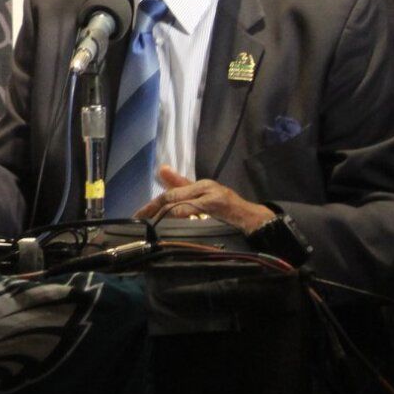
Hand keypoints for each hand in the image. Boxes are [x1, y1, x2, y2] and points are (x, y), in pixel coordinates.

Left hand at [134, 165, 274, 234]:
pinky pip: (195, 209)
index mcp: (200, 185)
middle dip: (153, 209)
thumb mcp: (205, 197)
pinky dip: (181, 215)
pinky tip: (172, 222)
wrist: (256, 220)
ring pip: (181, 203)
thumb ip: (183, 185)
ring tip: (151, 224)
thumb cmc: (229, 210)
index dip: (152, 205)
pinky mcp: (219, 205)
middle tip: (139, 220)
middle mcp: (205, 187)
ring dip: (164, 214)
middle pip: (172, 196)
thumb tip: (161, 169)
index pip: (170, 193)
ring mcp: (212, 196)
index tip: (137, 216)